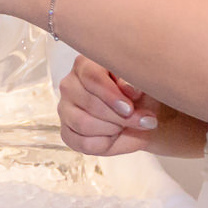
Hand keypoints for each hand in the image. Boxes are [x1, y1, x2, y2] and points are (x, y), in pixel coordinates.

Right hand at [58, 56, 207, 157]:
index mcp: (85, 64)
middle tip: (141, 120)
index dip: (111, 95)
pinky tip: (113, 135)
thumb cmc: (140, 95)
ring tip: (126, 125)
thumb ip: (134, 81)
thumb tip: (128, 88)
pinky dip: (104, 143)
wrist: (141, 117)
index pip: (91, 77)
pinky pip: (83, 143)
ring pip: (84, 124)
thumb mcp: (142, 84)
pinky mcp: (67, 133)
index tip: (130, 108)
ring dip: (113, 128)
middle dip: (120, 117)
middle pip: (90, 103)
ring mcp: (65, 109)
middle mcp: (70, 85)